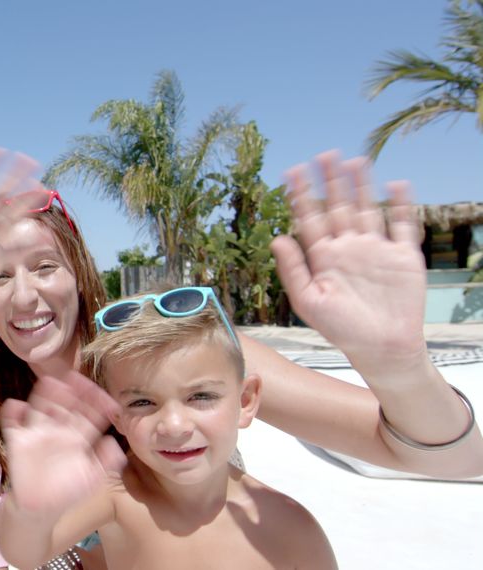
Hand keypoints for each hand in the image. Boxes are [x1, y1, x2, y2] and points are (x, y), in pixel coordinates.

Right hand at [1, 372, 125, 516]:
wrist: (40, 508)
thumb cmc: (67, 491)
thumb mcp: (92, 478)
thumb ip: (107, 461)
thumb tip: (114, 443)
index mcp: (78, 436)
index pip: (87, 413)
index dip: (94, 401)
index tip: (100, 393)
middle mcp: (58, 430)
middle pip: (64, 404)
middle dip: (70, 391)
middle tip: (74, 377)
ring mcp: (37, 433)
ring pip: (40, 407)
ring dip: (44, 395)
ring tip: (49, 382)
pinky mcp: (18, 441)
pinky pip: (12, 423)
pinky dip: (11, 413)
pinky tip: (16, 406)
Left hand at [271, 151, 426, 370]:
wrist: (382, 348)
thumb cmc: (342, 329)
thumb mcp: (309, 301)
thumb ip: (292, 269)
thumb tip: (277, 237)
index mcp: (323, 257)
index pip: (309, 218)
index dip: (301, 195)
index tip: (291, 172)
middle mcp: (348, 248)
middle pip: (338, 206)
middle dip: (330, 182)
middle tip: (324, 154)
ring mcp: (376, 249)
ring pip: (368, 208)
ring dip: (361, 186)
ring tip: (355, 160)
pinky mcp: (403, 256)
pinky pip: (403, 224)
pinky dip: (401, 204)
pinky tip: (396, 183)